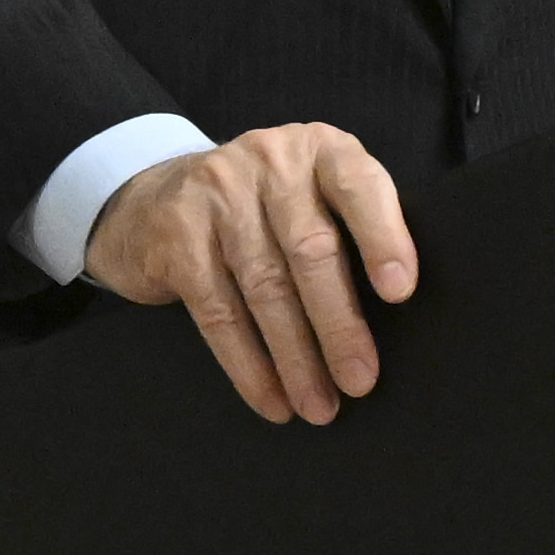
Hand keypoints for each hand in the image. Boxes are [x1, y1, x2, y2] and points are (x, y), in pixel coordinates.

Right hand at [86, 125, 418, 424]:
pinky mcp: (177, 237)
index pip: (359, 186)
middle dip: (339, 325)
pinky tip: (271, 399)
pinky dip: (248, 365)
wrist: (154, 198)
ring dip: (296, 358)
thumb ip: (348, 226)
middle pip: (311, 249)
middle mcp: (270, 161)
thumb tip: (397, 313)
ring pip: (266, 288)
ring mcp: (218, 195)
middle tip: (360, 380)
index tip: (400, 292)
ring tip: (318, 405)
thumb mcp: (309, 193)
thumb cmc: (261, 208)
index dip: (383, 239)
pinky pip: (219, 312)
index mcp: (320, 149)